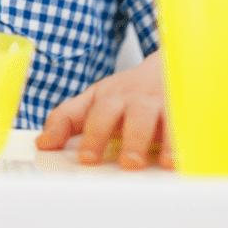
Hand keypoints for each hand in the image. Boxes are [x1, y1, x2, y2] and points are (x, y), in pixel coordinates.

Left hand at [35, 50, 173, 170]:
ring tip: (154, 163)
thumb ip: (67, 119)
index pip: (91, 114)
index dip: (90, 136)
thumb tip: (43, 144)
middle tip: (126, 163)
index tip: (85, 159)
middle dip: (124, 138)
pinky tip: (182, 158)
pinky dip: (184, 140)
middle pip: (123, 115)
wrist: (167, 64)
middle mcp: (132, 99)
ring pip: (155, 118)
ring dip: (155, 141)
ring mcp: (159, 102)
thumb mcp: (96, 100)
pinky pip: (185, 123)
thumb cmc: (128, 92)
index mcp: (107, 98)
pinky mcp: (185, 108)